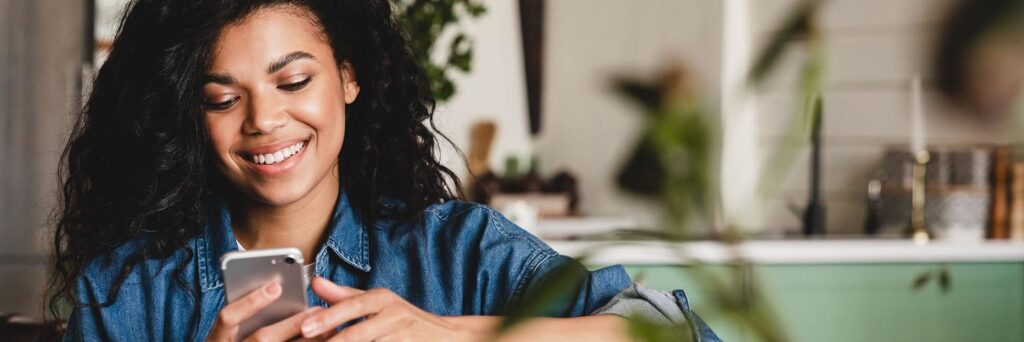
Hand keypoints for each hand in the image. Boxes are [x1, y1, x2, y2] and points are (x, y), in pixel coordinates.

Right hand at [206, 282, 328, 341]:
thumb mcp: (230, 335)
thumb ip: (247, 317)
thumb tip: (280, 292)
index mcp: (216, 339)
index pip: (228, 317)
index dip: (251, 301)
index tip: (276, 287)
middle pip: (261, 338)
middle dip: (292, 324)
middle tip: (319, 310)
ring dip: (307, 341)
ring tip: (328, 329)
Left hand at [300, 277, 476, 340]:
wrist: (445, 337)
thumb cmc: (404, 320)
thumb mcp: (377, 303)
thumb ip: (345, 296)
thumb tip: (315, 282)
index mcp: (383, 298)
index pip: (353, 306)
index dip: (328, 317)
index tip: (305, 328)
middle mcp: (394, 314)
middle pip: (357, 332)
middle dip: (333, 341)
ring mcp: (402, 335)